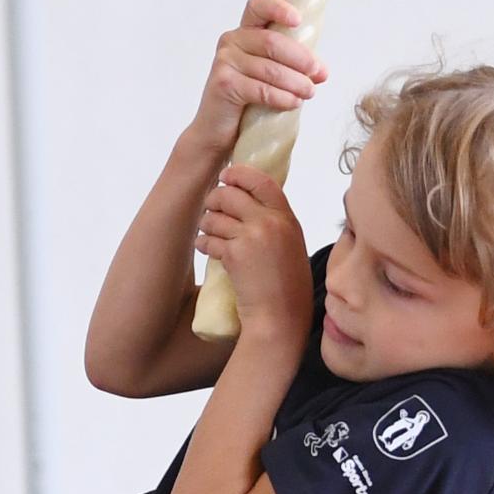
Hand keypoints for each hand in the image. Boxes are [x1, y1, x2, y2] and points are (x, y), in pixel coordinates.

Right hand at [187, 0, 327, 154]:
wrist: (216, 133)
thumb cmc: (245, 103)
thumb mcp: (269, 77)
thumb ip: (291, 67)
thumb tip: (322, 71)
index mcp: (244, 33)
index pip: (258, 7)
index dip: (279, 8)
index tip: (299, 21)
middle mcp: (231, 41)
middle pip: (272, 42)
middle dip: (301, 58)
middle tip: (319, 74)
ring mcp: (224, 61)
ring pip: (270, 69)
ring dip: (296, 82)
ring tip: (309, 93)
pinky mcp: (224, 84)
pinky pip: (261, 89)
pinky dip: (282, 97)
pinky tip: (294, 103)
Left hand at [194, 164, 310, 347]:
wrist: (280, 318)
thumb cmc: (287, 290)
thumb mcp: (290, 247)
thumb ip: (276, 224)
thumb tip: (251, 206)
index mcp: (288, 218)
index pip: (262, 180)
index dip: (239, 174)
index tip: (226, 176)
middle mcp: (271, 222)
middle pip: (231, 194)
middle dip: (214, 200)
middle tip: (210, 211)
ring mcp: (252, 237)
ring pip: (214, 215)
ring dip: (206, 224)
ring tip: (208, 234)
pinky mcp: (234, 254)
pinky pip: (208, 239)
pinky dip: (203, 244)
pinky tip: (205, 249)